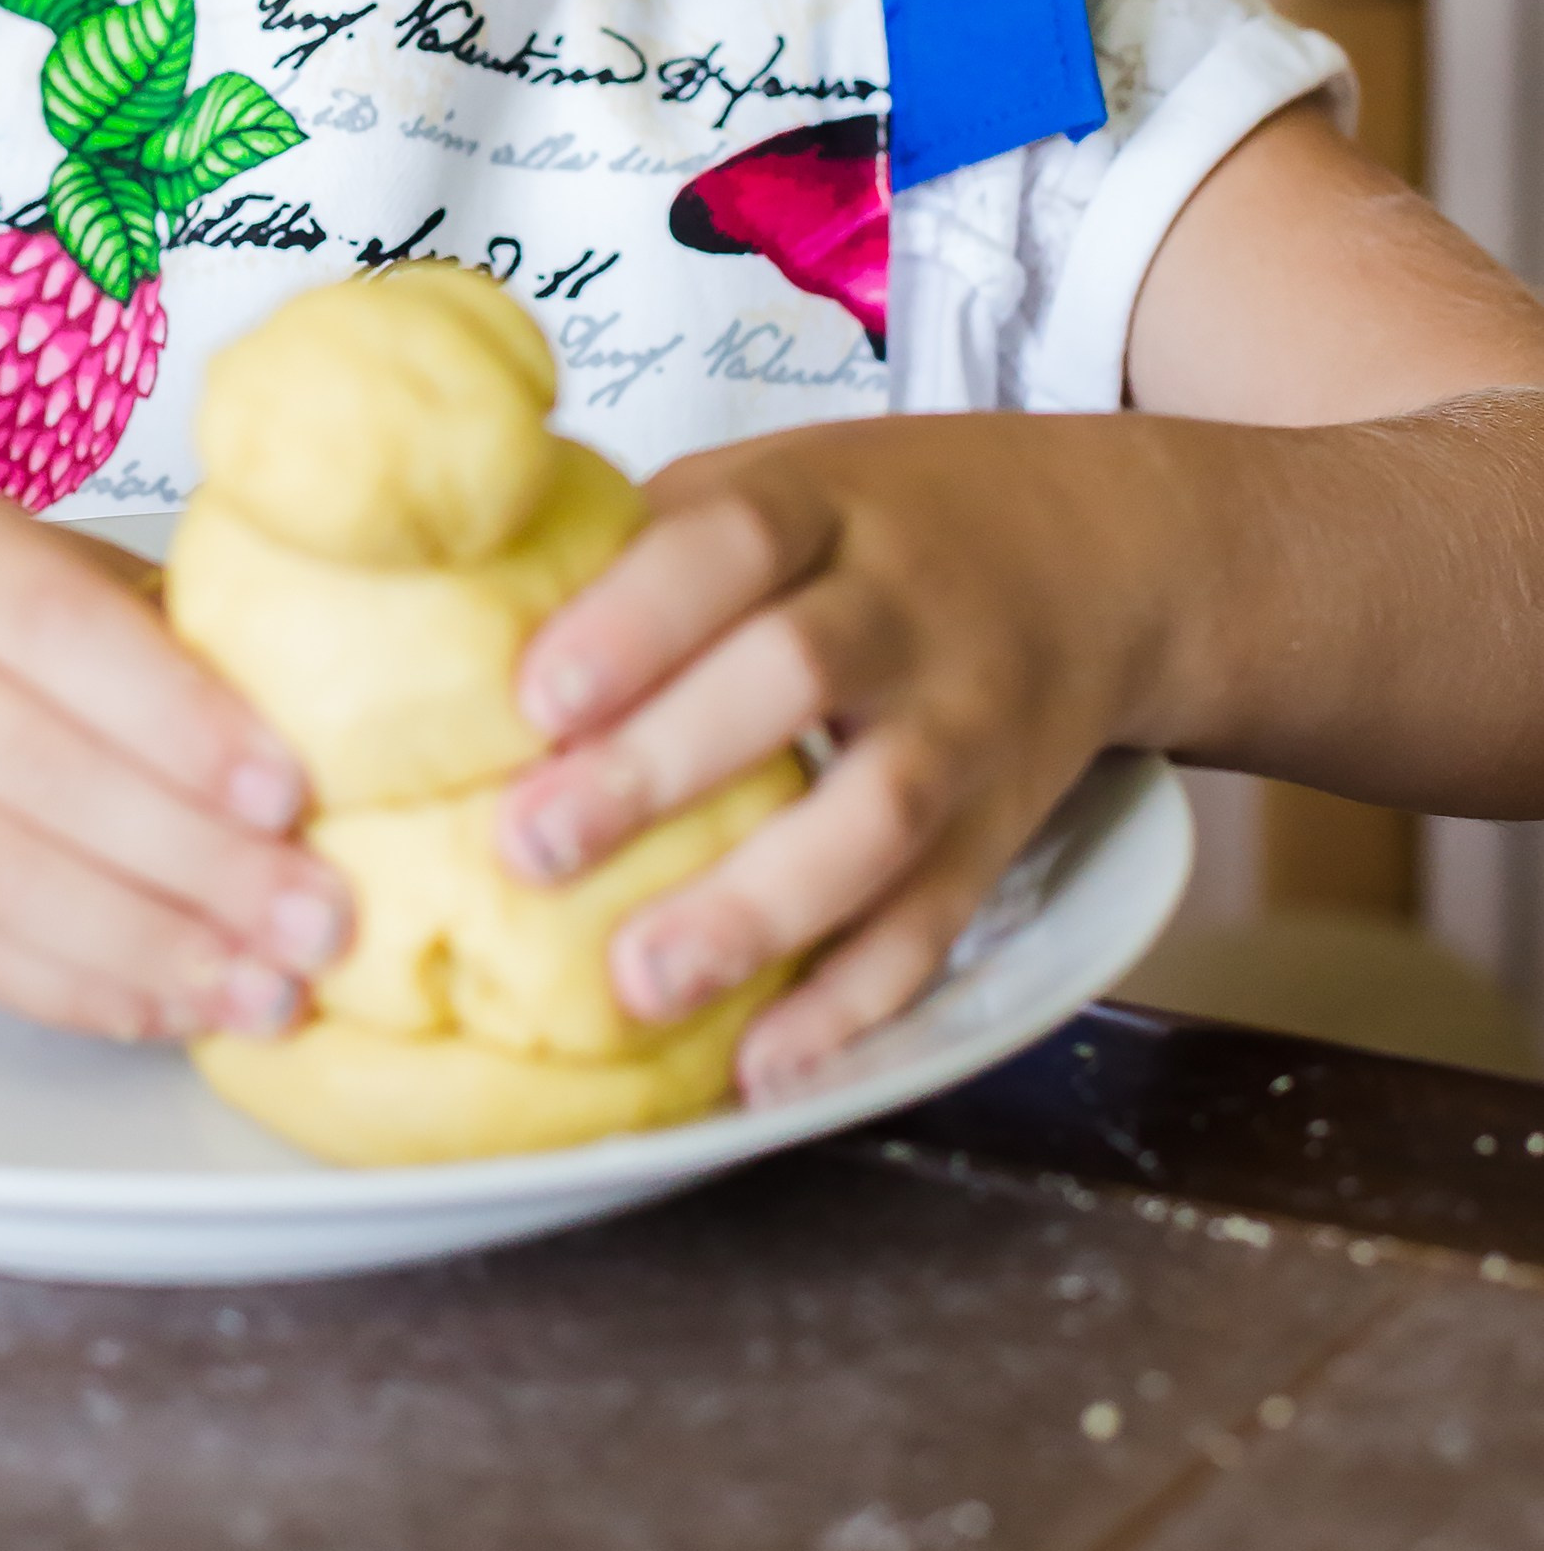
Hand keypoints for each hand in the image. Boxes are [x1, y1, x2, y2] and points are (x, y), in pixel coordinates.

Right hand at [0, 480, 355, 1044]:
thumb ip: (127, 616)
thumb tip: (296, 708)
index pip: (70, 643)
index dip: (184, 723)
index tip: (292, 789)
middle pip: (51, 785)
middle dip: (203, 866)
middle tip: (324, 916)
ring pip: (12, 892)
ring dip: (157, 956)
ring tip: (273, 992)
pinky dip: (79, 993)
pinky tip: (172, 1010)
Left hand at [492, 414, 1167, 1097]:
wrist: (1095, 553)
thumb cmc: (878, 523)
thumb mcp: (775, 483)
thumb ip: (647, 541)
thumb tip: (455, 604)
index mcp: (824, 503)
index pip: (732, 540)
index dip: (637, 616)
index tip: (536, 697)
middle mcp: (902, 610)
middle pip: (795, 675)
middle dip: (659, 767)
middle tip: (529, 849)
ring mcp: (961, 725)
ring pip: (872, 817)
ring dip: (754, 908)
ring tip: (635, 982)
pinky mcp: (999, 832)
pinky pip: (935, 926)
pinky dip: (852, 1003)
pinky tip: (763, 1067)